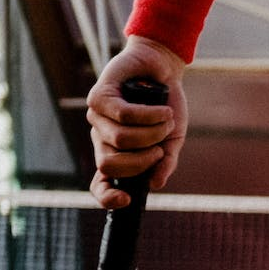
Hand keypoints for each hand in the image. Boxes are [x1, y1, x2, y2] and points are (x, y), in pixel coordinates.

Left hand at [86, 36, 189, 207]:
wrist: (163, 69)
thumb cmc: (166, 106)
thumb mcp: (172, 140)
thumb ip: (164, 163)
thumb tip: (154, 184)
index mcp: (116, 154)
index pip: (101, 183)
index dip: (107, 196)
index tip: (127, 200)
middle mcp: (102, 138)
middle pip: (110, 164)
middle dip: (141, 160)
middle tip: (160, 149)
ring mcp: (97, 117)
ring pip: (121, 139)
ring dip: (153, 132)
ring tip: (166, 120)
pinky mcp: (99, 96)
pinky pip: (124, 115)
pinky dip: (150, 115)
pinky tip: (163, 111)